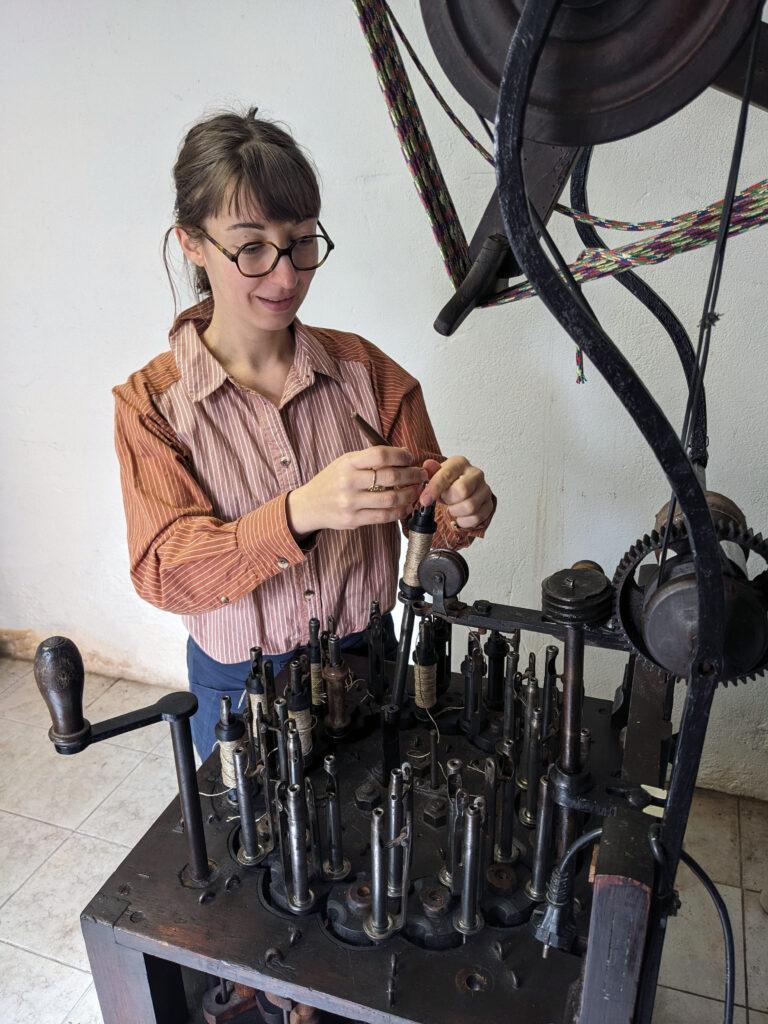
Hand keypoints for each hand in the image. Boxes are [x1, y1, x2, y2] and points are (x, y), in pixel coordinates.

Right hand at [287, 446, 427, 536]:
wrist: (309, 505)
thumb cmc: (331, 481)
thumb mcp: (344, 462)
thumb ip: (369, 459)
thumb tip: (402, 456)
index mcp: (348, 463)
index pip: (380, 454)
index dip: (401, 456)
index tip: (410, 458)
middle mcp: (349, 482)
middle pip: (390, 477)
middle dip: (412, 475)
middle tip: (421, 475)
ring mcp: (350, 503)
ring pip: (390, 499)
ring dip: (409, 495)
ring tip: (416, 491)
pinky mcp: (353, 520)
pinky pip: (383, 516)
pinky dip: (399, 511)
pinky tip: (406, 506)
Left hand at [419, 455, 494, 529]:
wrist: (460, 491)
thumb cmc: (447, 483)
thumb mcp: (435, 475)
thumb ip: (431, 472)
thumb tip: (428, 466)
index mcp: (460, 463)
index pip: (447, 475)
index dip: (434, 489)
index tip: (425, 500)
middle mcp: (475, 474)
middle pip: (462, 490)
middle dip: (448, 500)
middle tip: (444, 501)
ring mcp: (484, 489)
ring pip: (470, 506)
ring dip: (456, 511)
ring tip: (452, 508)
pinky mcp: (489, 504)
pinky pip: (477, 517)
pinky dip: (464, 521)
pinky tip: (459, 517)